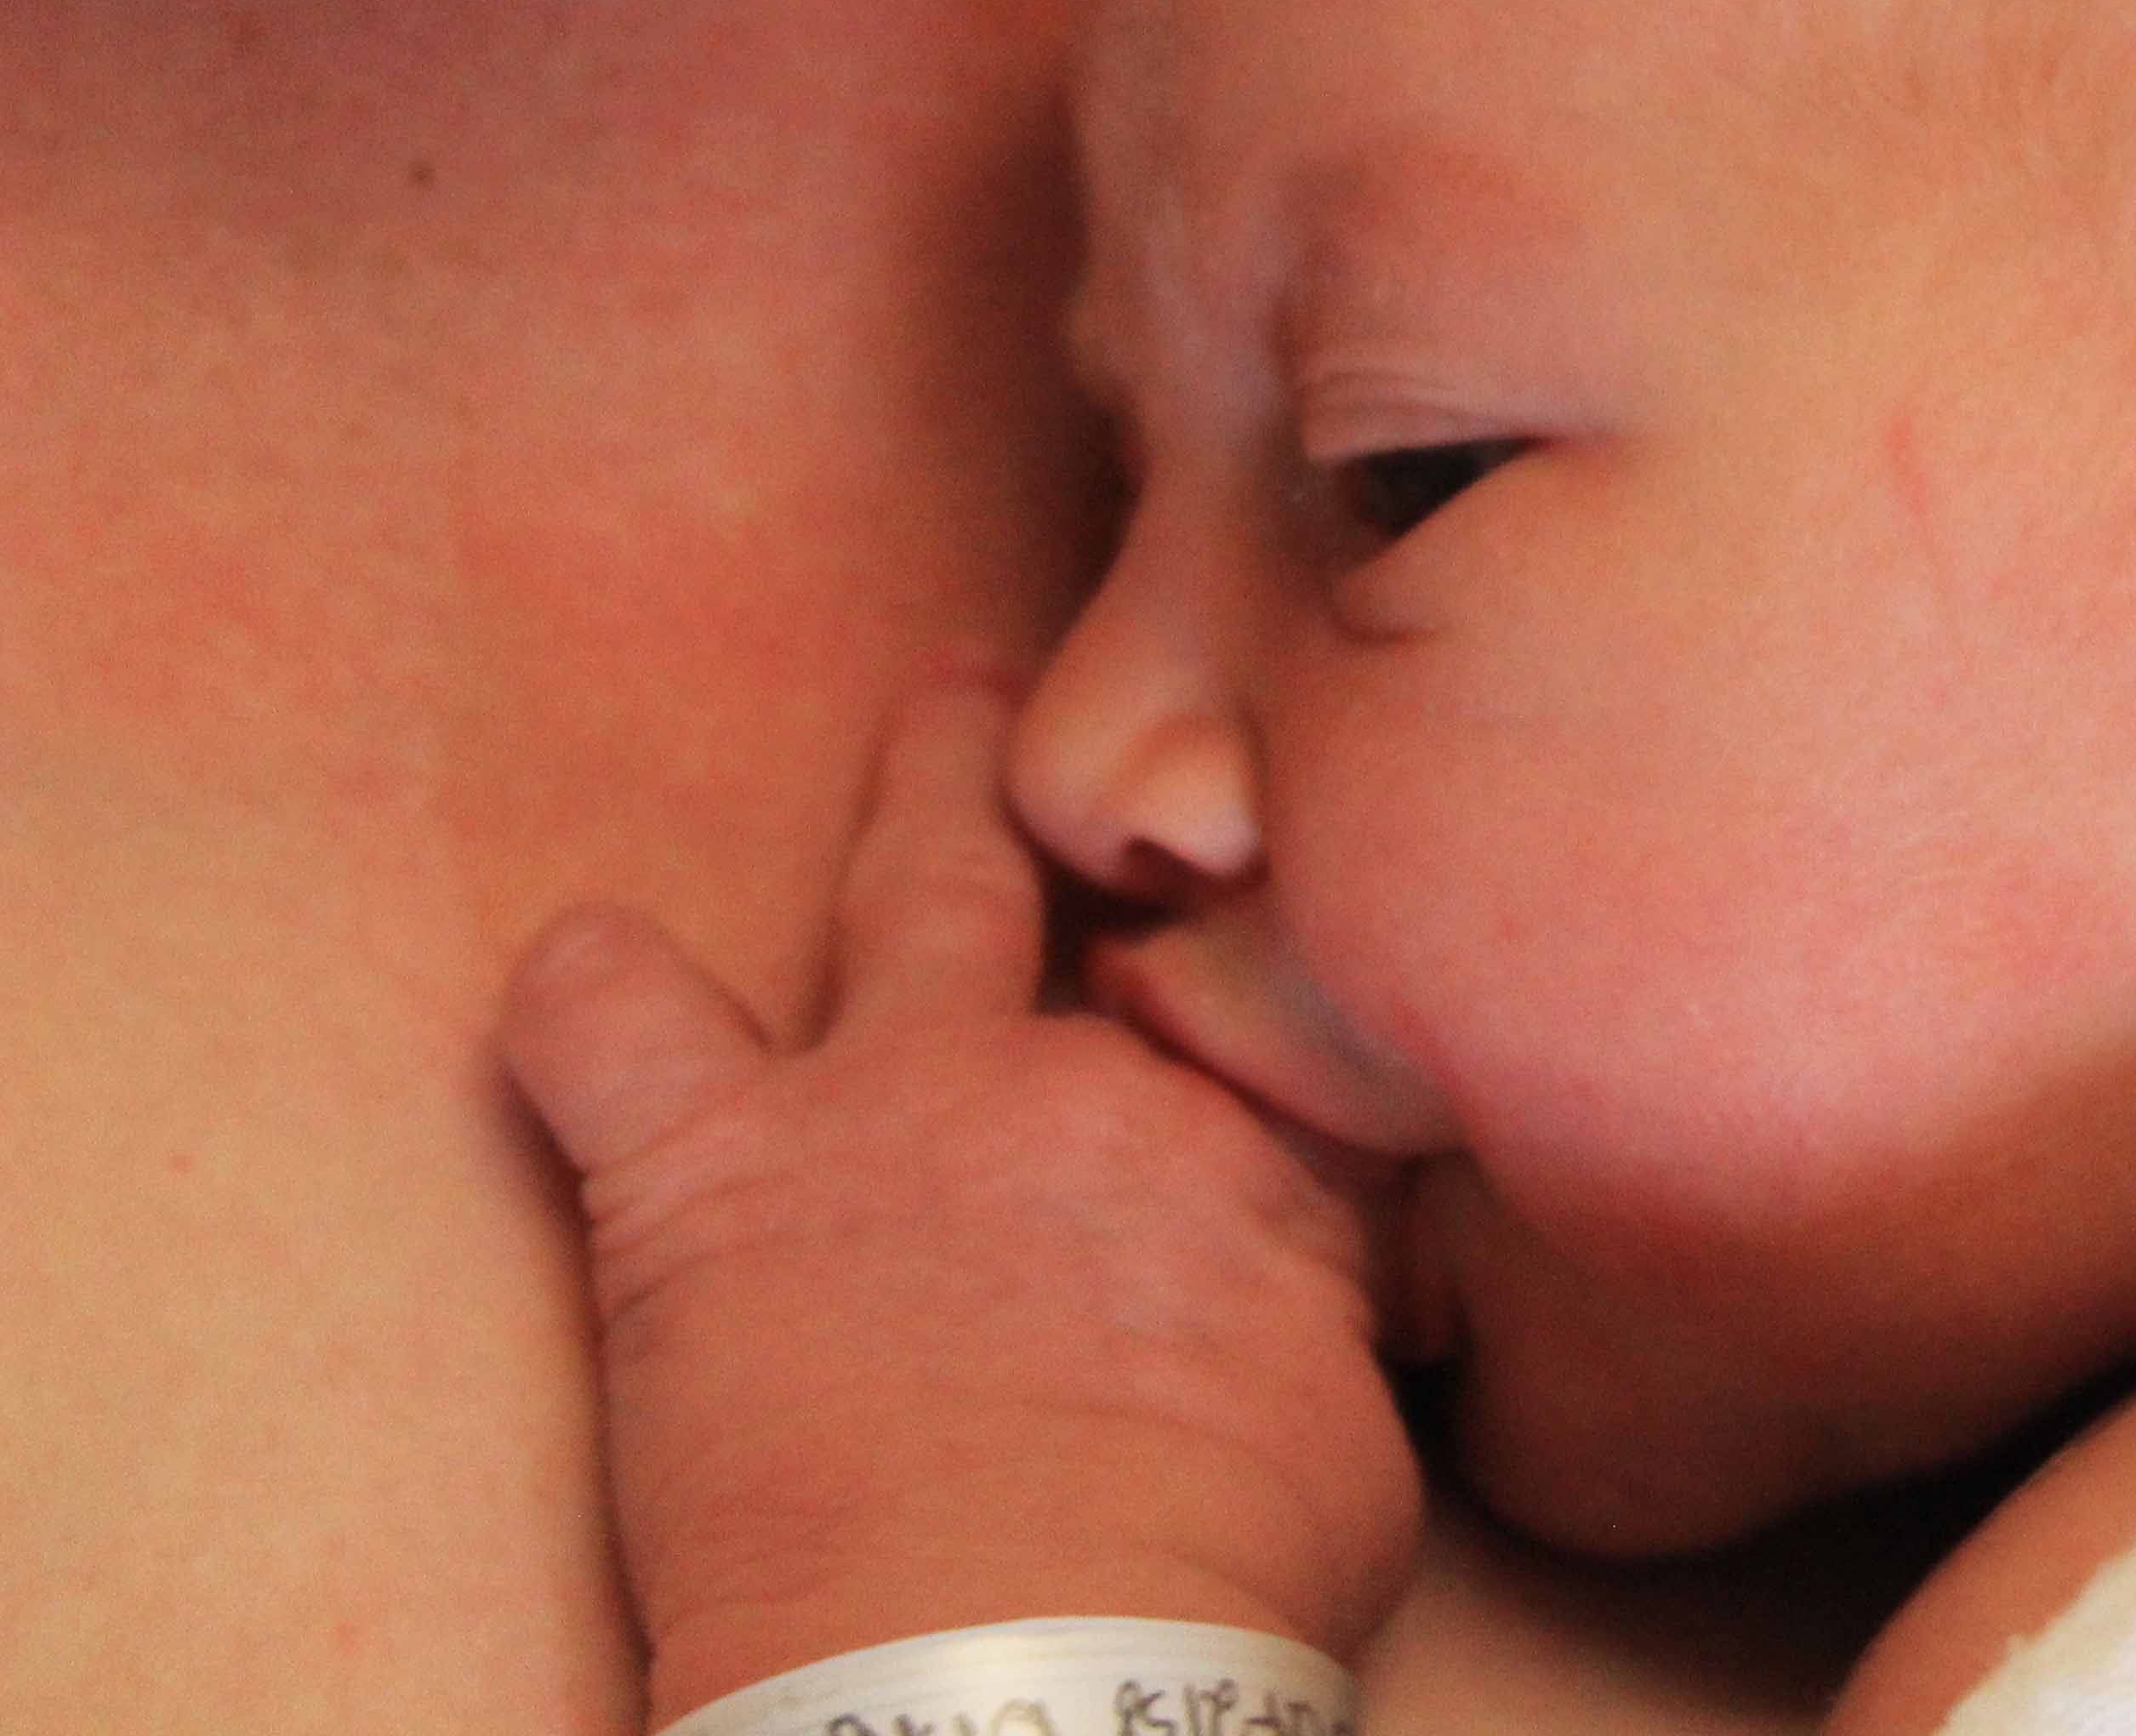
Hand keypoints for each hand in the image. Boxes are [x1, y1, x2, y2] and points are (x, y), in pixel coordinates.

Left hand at [502, 682, 1421, 1723]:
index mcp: (1249, 1160)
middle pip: (1132, 899)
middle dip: (1140, 816)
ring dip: (927, 781)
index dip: (1287, 986)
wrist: (1017, 1673)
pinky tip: (577, 958)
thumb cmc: (1203, 1598)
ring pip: (912, 874)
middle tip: (1158, 750)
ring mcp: (894, 1104)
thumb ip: (1321, 1331)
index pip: (1286, 1013)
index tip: (1289, 964)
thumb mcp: (1346, 1449)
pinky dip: (587, 989)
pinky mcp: (708, 1177)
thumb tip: (1316, 1323)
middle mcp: (1086, 1087)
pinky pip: (610, 1024)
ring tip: (939, 706)